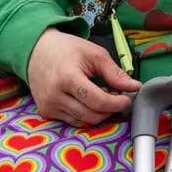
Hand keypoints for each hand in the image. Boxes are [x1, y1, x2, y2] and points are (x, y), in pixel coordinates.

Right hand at [26, 27, 141, 125]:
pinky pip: (73, 121)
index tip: (127, 98)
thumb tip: (134, 87)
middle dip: (110, 110)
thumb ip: (115, 73)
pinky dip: (86, 115)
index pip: (97, 101)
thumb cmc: (68, 49)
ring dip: (99, 113)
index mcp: (67, 78)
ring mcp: (49, 106)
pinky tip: (90, 101)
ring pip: (83, 122)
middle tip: (117, 97)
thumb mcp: (95, 54)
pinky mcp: (47, 112)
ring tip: (103, 96)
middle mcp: (54, 96)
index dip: (117, 103)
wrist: (37, 51)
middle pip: (91, 115)